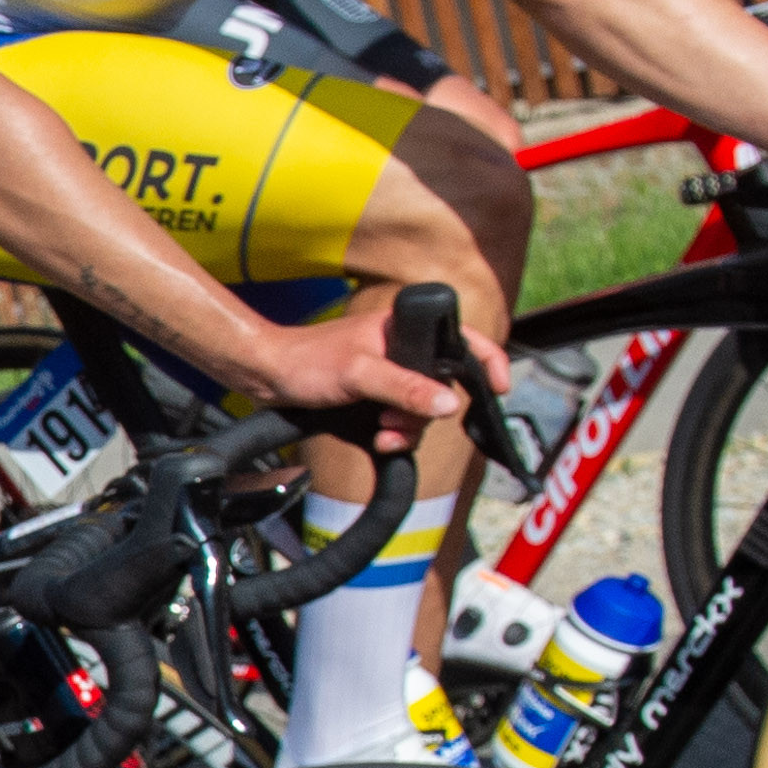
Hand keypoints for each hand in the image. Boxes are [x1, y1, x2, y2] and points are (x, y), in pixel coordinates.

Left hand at [248, 303, 474, 435]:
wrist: (268, 378)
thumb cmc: (307, 362)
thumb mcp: (359, 374)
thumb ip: (404, 388)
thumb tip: (449, 404)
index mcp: (407, 328)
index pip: (464, 339)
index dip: (488, 362)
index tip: (499, 388)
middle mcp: (405, 350)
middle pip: (444, 386)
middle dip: (427, 412)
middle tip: (396, 420)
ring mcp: (392, 374)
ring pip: (424, 409)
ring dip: (409, 427)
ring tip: (383, 430)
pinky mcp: (378, 396)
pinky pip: (404, 419)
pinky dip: (397, 434)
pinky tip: (381, 439)